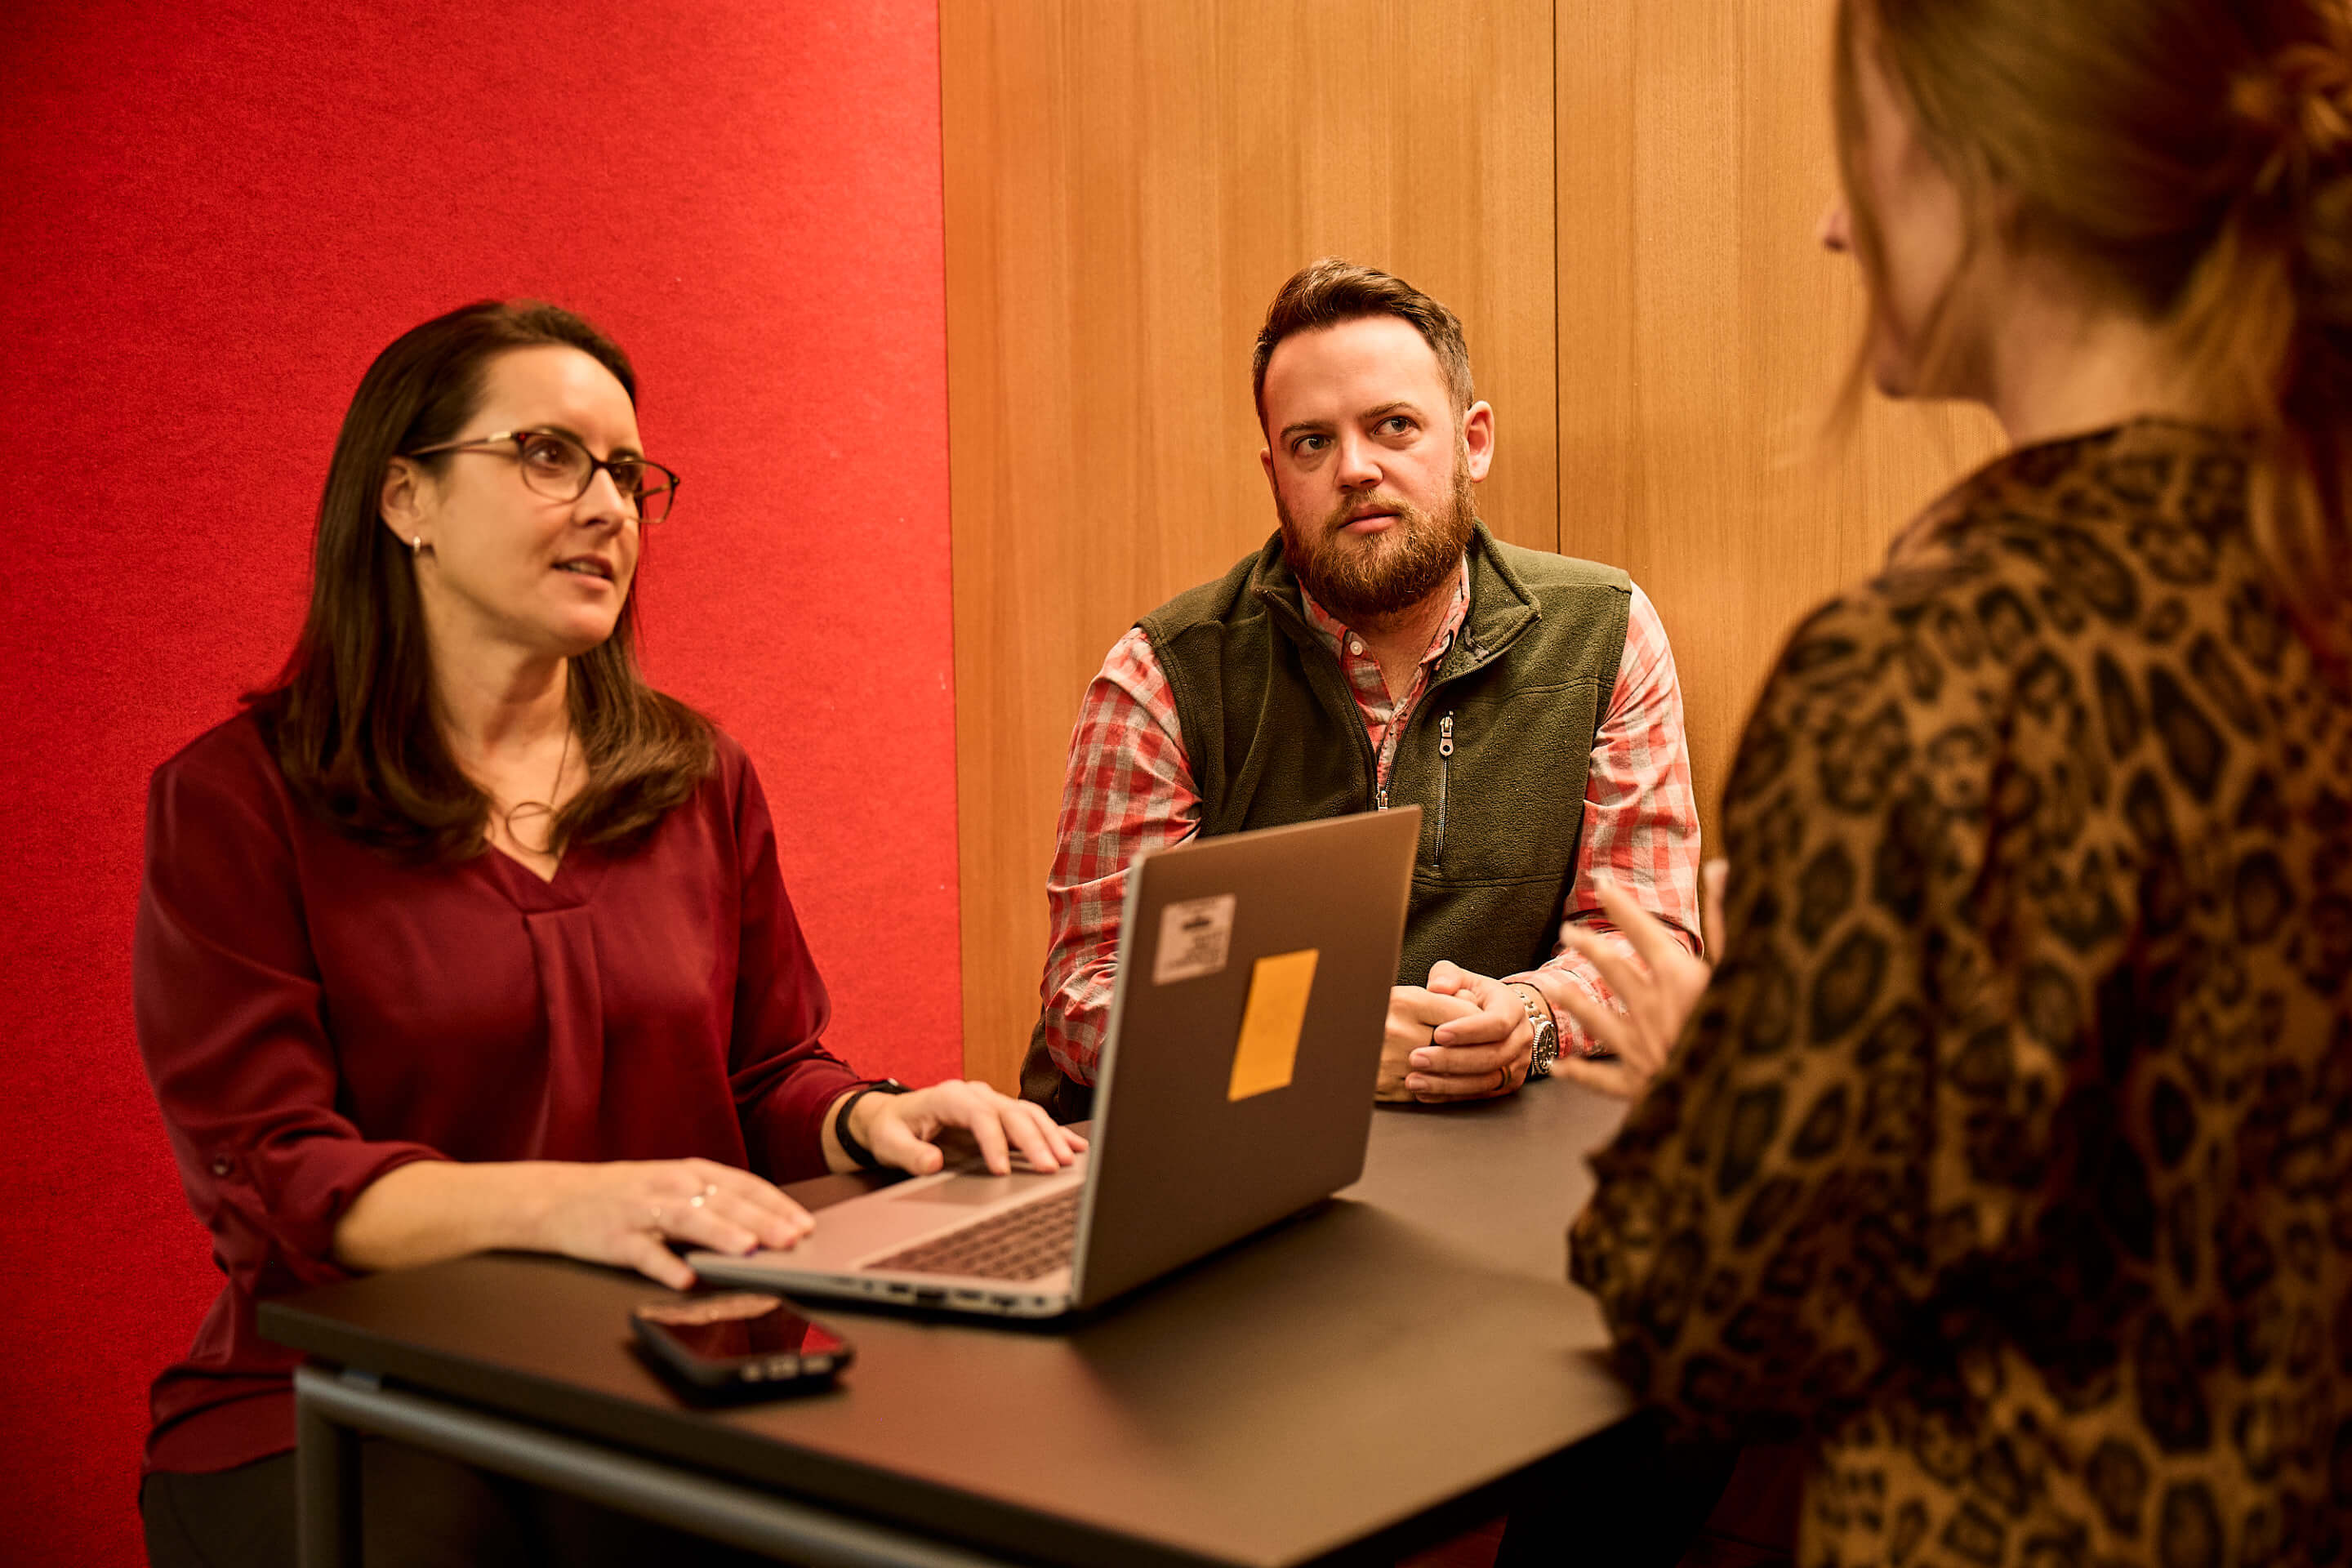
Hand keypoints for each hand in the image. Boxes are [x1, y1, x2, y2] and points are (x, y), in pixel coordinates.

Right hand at [534, 1158, 815, 1290]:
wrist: (557, 1199)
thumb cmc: (627, 1196)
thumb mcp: (674, 1189)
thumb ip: (715, 1205)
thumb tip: (768, 1231)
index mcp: (691, 1173)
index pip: (743, 1185)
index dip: (776, 1204)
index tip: (806, 1224)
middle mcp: (670, 1186)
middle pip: (723, 1202)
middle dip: (762, 1221)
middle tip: (793, 1240)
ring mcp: (642, 1210)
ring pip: (687, 1219)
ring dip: (720, 1234)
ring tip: (749, 1250)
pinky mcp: (614, 1238)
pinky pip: (642, 1253)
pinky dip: (664, 1265)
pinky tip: (685, 1279)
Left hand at [851, 1079, 1087, 1176]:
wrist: (893, 1116)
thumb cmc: (893, 1129)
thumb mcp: (890, 1143)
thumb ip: (910, 1154)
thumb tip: (933, 1162)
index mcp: (949, 1096)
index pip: (979, 1114)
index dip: (994, 1141)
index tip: (1003, 1170)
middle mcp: (975, 1094)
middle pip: (1011, 1113)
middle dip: (1033, 1140)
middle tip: (1049, 1168)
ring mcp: (991, 1101)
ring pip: (1028, 1114)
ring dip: (1050, 1136)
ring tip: (1067, 1160)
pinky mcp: (1001, 1113)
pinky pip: (1032, 1119)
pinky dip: (1054, 1132)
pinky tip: (1074, 1146)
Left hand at [1380, 964, 1533, 1102]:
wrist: (1500, 1018)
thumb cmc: (1477, 997)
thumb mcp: (1464, 979)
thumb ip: (1448, 976)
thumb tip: (1437, 987)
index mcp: (1512, 1010)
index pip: (1497, 1023)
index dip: (1468, 1031)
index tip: (1437, 1033)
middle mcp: (1520, 1040)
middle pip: (1492, 1057)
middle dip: (1451, 1060)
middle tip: (1417, 1059)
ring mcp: (1517, 1065)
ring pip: (1486, 1081)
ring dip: (1448, 1084)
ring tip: (1415, 1080)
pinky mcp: (1506, 1085)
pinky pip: (1480, 1095)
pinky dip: (1450, 1096)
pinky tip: (1425, 1093)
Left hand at [1548, 864, 1725, 1101]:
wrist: (1744, 1095)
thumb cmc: (1752, 1026)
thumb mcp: (1741, 967)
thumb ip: (1724, 918)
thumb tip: (1719, 866)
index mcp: (1679, 977)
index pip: (1642, 930)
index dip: (1619, 904)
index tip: (1600, 882)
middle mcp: (1652, 1008)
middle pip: (1613, 970)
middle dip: (1590, 947)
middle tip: (1568, 932)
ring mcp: (1643, 1047)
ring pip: (1597, 1020)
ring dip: (1574, 1002)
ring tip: (1554, 984)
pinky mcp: (1639, 1085)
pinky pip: (1603, 1079)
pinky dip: (1579, 1074)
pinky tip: (1558, 1067)